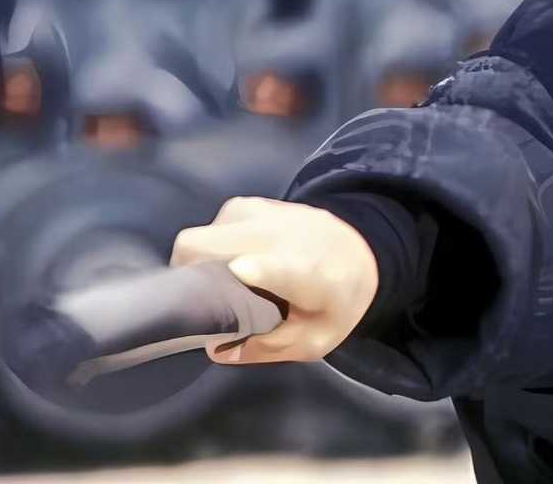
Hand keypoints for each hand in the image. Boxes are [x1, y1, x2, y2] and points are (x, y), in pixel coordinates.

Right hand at [169, 196, 378, 364]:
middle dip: (189, 276)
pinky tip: (233, 261)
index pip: (273, 265)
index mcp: (305, 272)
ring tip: (222, 283)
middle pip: (201, 245)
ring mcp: (262, 213)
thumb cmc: (338, 299)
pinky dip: (212, 245)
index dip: (255, 270)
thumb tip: (218, 349)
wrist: (364, 250)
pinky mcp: (253, 203)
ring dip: (200, 260)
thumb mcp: (315, 340)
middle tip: (201, 302)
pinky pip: (213, 225)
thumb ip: (268, 348)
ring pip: (201, 235)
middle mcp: (279, 234)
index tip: (240, 276)